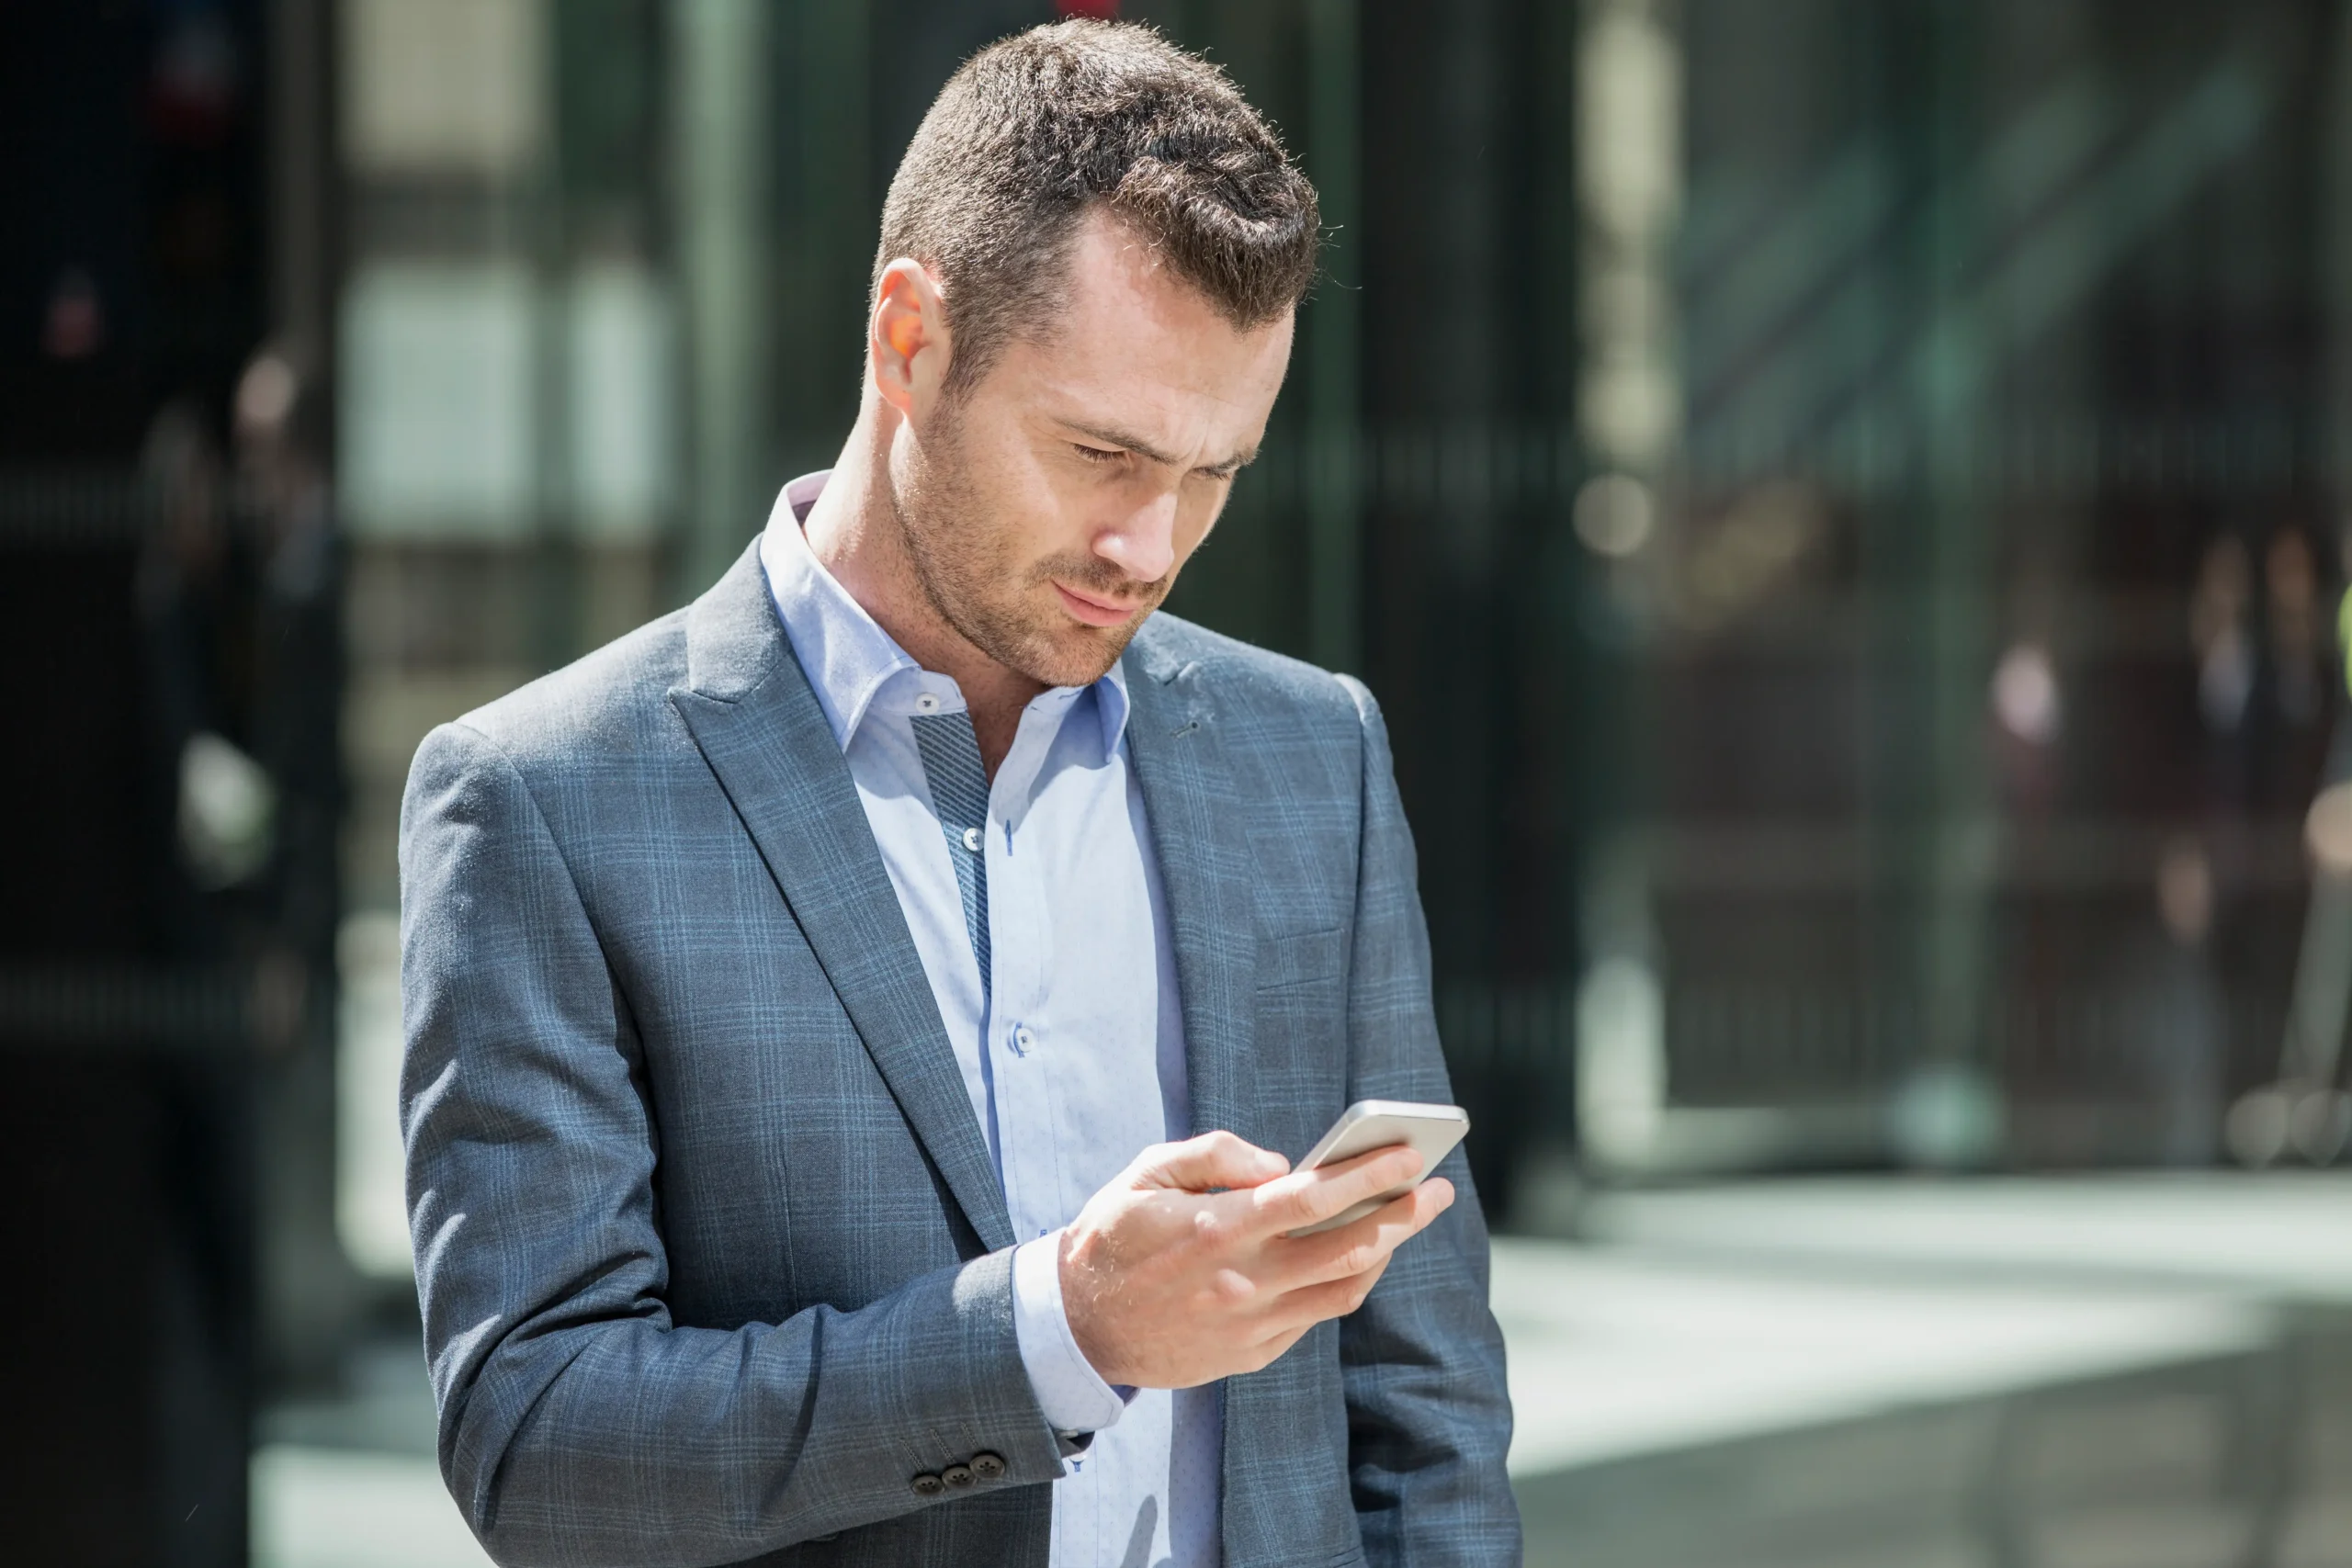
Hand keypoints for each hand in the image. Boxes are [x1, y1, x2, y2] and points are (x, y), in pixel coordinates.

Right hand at [1057, 1129, 1456, 1388]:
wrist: (1077, 1327)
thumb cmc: (1113, 1236)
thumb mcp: (1147, 1174)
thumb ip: (1215, 1156)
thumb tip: (1283, 1164)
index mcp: (1217, 1229)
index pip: (1312, 1197)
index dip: (1369, 1174)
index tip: (1411, 1154)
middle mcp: (1242, 1282)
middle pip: (1348, 1247)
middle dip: (1403, 1214)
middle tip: (1437, 1188)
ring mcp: (1250, 1325)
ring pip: (1343, 1289)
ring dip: (1384, 1252)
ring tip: (1407, 1220)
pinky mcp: (1251, 1354)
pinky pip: (1315, 1318)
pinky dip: (1345, 1284)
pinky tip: (1358, 1257)